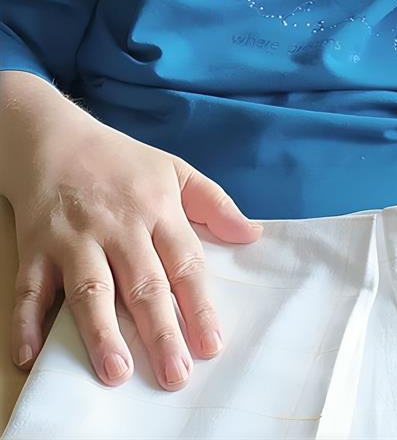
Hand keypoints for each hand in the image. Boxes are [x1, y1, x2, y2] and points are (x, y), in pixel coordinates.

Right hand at [8, 104, 261, 390]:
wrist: (55, 138)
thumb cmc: (121, 162)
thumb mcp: (175, 170)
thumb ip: (215, 204)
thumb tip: (254, 235)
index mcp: (157, 209)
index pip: (184, 263)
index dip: (199, 306)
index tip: (212, 347)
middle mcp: (118, 227)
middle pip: (142, 283)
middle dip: (160, 331)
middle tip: (175, 375)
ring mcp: (74, 238)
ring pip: (90, 289)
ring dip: (101, 332)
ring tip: (117, 372)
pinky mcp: (36, 248)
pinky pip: (30, 289)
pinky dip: (26, 322)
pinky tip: (30, 356)